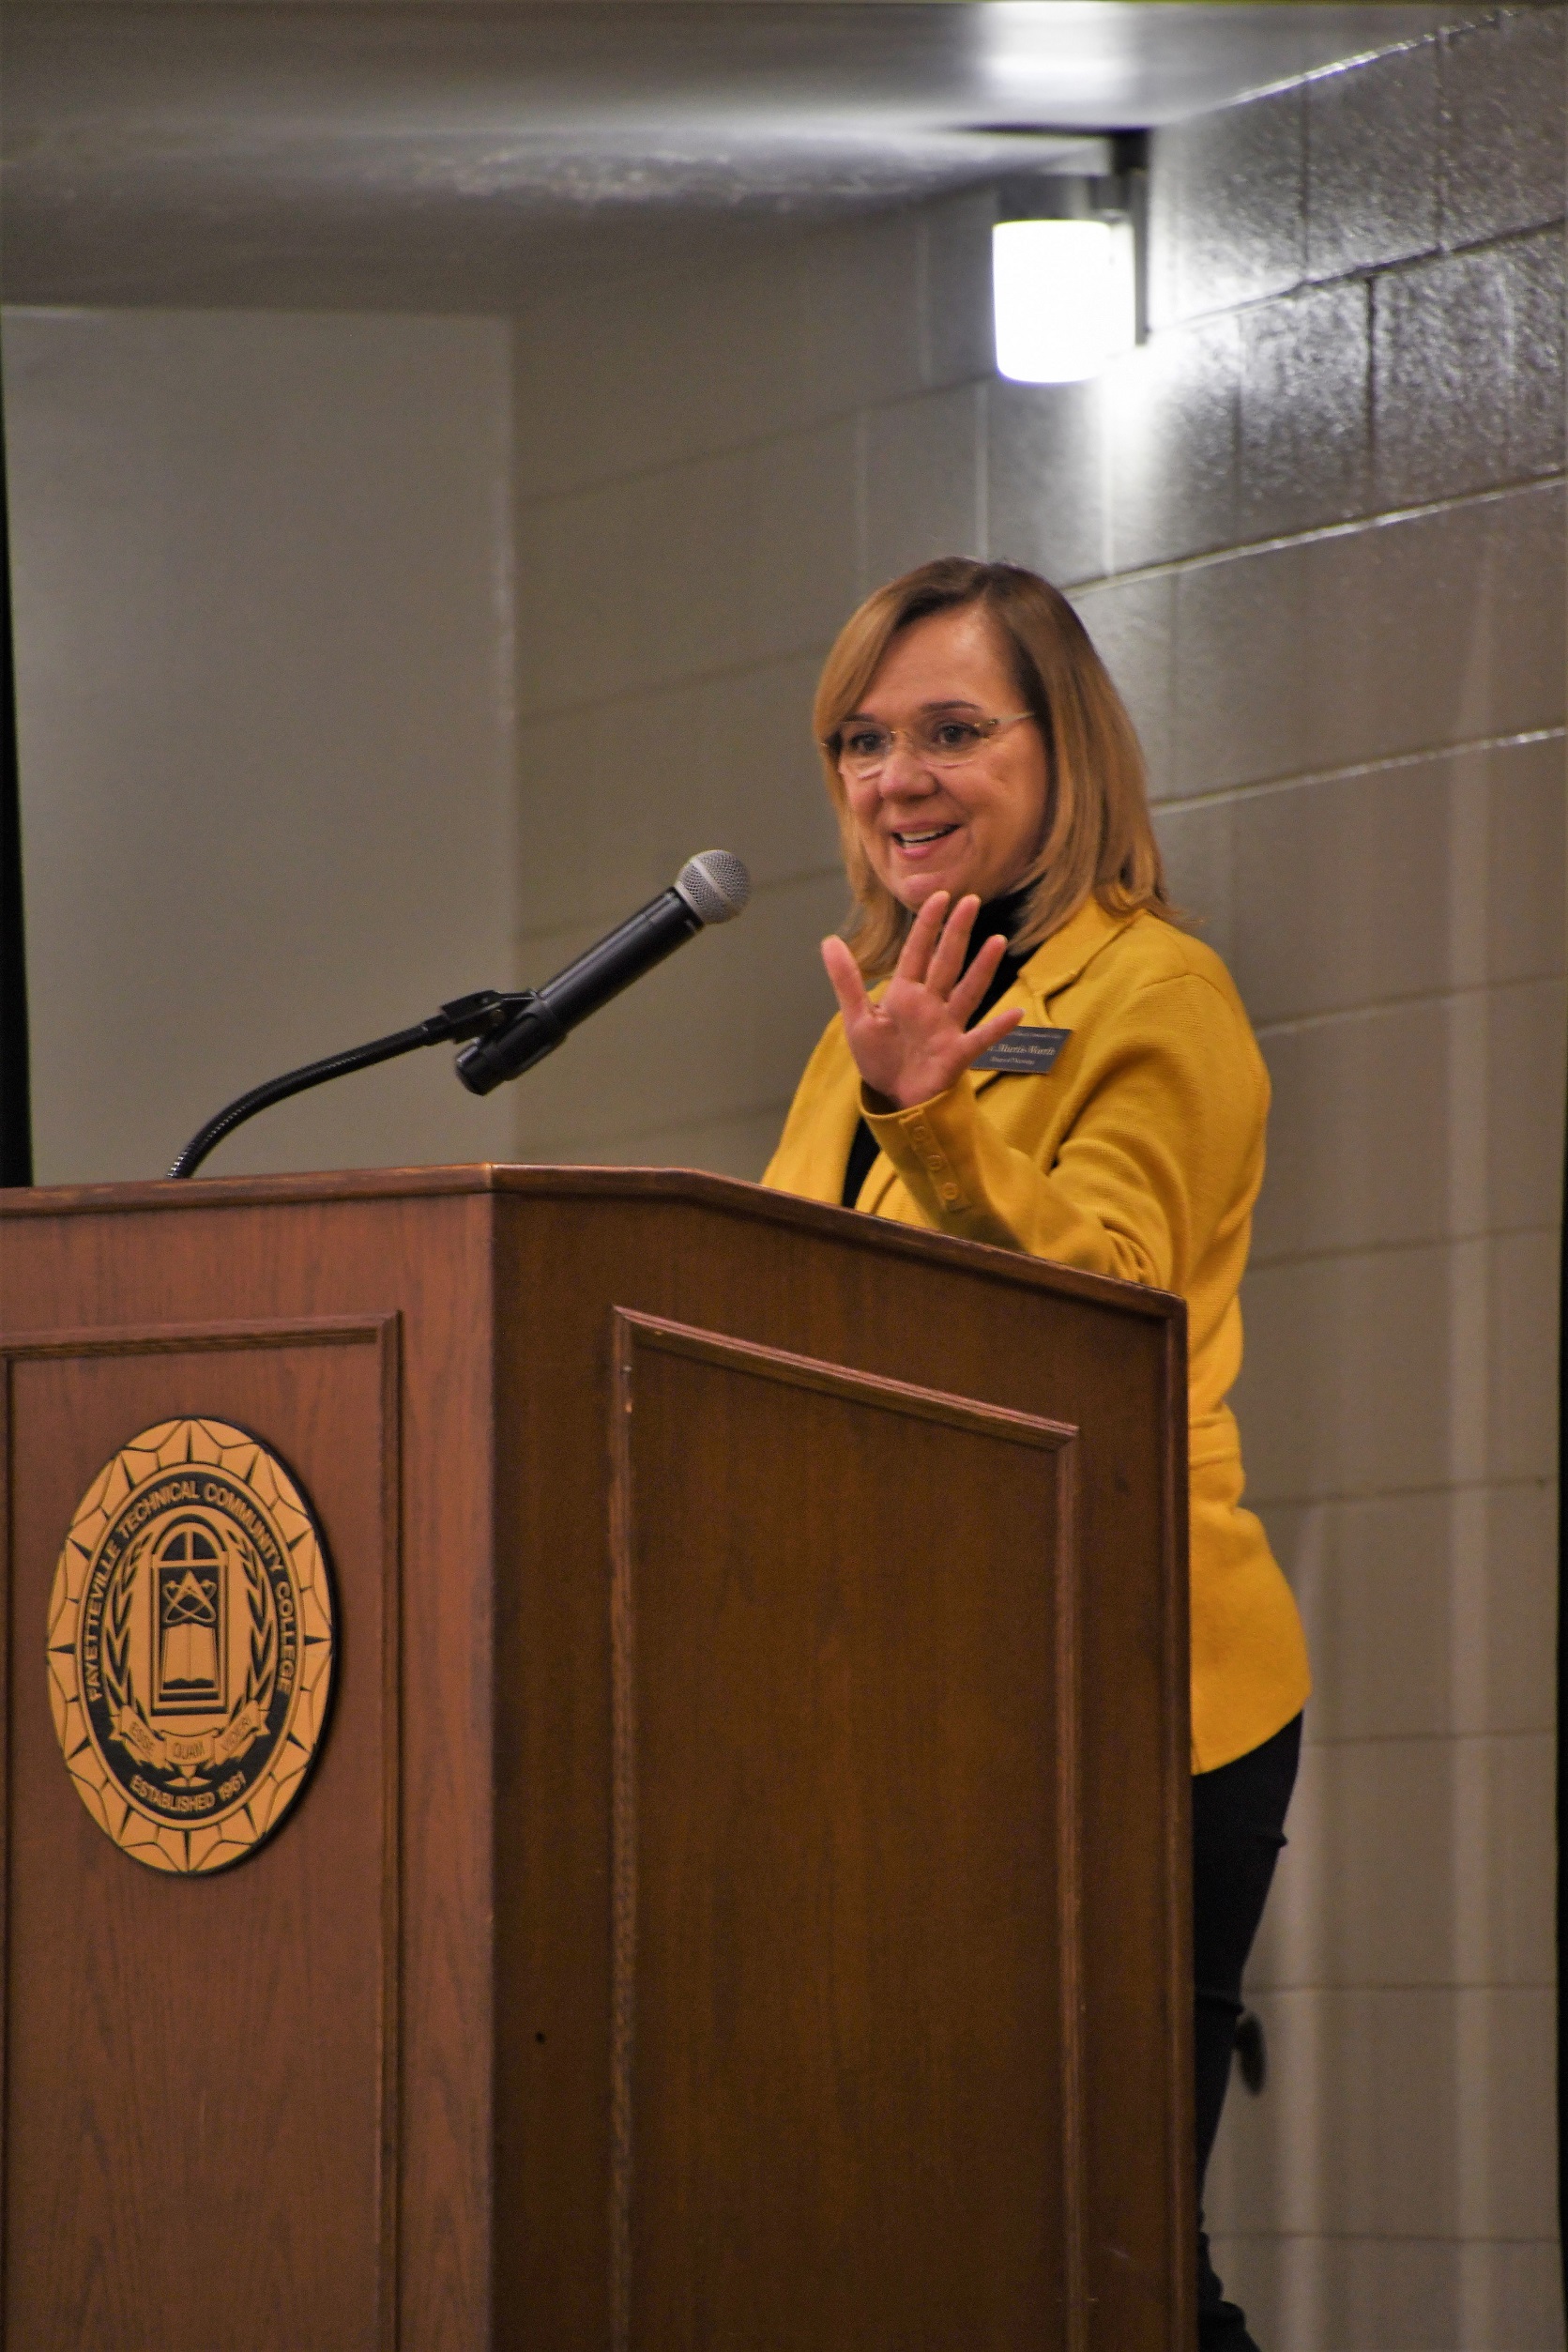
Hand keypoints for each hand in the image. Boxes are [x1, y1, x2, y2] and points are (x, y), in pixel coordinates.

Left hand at [821, 891, 1024, 1111]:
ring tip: (998, 940)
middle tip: (971, 901)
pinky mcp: (957, 1053)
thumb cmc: (880, 1057)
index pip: (918, 952)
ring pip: (967, 991)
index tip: (940, 897)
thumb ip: (846, 980)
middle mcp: (930, 1004)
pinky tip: (1016, 1013)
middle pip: (946, 962)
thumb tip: (829, 940)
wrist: (894, 1098)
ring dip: (982, 968)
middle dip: (956, 932)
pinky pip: (981, 1038)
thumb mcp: (857, 1018)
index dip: (927, 925)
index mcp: (905, 993)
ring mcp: (947, 1026)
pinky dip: (998, 1028)